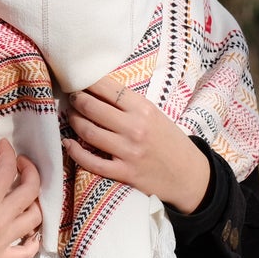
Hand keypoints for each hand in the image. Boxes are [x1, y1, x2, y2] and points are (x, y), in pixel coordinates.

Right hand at [0, 139, 42, 257]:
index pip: (7, 171)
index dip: (8, 153)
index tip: (4, 146)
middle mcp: (0, 222)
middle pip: (30, 191)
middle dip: (30, 172)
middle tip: (21, 164)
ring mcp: (2, 243)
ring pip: (35, 219)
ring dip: (35, 201)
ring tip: (25, 193)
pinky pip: (27, 251)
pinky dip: (33, 239)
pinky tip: (28, 229)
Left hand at [62, 83, 210, 213]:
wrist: (190, 176)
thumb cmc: (170, 142)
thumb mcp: (155, 115)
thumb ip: (130, 105)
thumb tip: (98, 89)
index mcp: (143, 109)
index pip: (108, 88)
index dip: (88, 83)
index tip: (79, 81)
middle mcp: (135, 128)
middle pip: (92, 108)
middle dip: (77, 100)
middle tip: (71, 98)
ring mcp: (128, 152)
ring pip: (88, 132)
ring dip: (74, 122)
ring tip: (71, 116)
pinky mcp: (124, 173)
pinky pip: (92, 162)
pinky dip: (75, 152)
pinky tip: (68, 144)